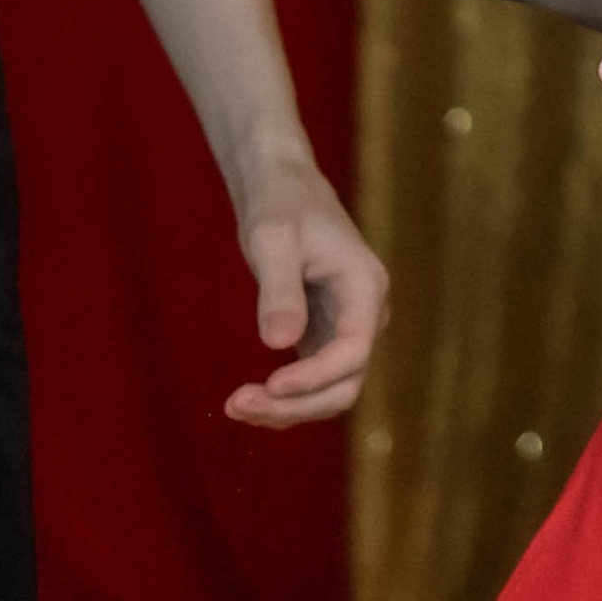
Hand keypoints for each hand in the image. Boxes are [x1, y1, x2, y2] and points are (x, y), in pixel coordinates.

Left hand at [228, 152, 386, 425]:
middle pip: (346, 385)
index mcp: (365, 288)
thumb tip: (278, 343)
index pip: (353, 351)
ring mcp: (348, 331)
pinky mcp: (324, 339)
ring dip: (288, 410)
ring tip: (235, 406)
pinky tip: (247, 400)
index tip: (269, 384)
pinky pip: (313, 384)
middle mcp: (366, 316)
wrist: (284, 190)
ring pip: (331, 393)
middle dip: (297, 404)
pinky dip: (283, 400)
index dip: (314, 377)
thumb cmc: (280, 206)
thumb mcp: (272, 240)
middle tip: (238, 403)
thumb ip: (278, 290)